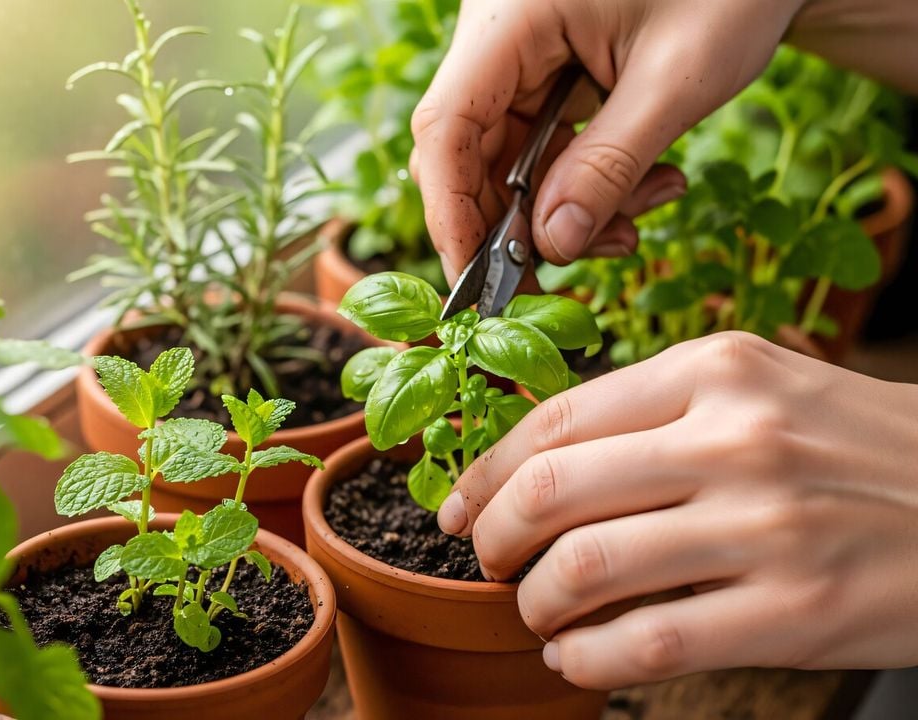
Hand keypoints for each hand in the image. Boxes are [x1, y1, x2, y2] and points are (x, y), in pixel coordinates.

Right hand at [410, 0, 799, 279]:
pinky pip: (545, 147)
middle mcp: (499, 37)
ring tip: (636, 223)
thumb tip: (553, 246)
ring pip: (510, 162)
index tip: (476, 281)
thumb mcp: (676, 81)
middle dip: (521, 223)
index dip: (451, 212)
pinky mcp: (548, 74)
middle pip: (470, 153)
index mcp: (510, 17)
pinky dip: (588, 183)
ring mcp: (521, 56)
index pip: (447, 126)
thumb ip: (609, 167)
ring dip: (568, 208)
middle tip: (570, 276)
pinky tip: (644, 188)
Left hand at [438, 332, 917, 688]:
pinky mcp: (795, 612)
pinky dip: (586, 659)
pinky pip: (648, 643)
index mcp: (714, 370)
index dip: (485, 470)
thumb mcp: (758, 389)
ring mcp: (765, 526)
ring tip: (535, 611)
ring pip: (584, 569)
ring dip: (534, 603)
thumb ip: (654, 412)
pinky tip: (577, 657)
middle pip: (552, 492)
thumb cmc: (851, 446)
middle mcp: (733, 438)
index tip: (458, 505)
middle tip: (488, 560)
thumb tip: (539, 464)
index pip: (557, 420)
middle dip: (493, 537)